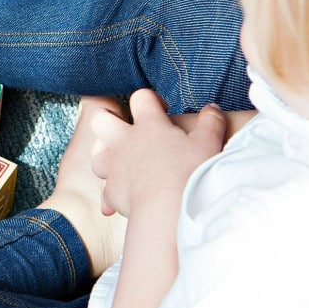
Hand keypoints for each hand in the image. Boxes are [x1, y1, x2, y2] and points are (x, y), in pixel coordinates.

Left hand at [91, 90, 226, 217]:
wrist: (168, 209)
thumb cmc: (190, 173)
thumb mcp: (208, 142)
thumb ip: (210, 122)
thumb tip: (212, 109)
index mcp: (149, 125)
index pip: (140, 98)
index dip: (150, 99)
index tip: (162, 111)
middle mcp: (125, 143)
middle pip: (101, 119)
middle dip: (109, 119)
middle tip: (126, 128)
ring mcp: (114, 167)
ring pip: (96, 154)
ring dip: (105, 155)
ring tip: (120, 160)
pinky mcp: (111, 192)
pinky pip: (104, 191)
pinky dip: (111, 194)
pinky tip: (119, 199)